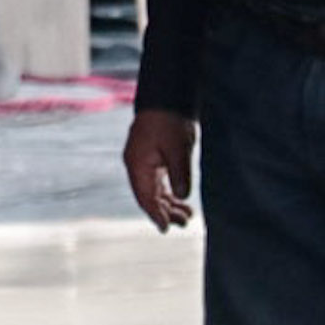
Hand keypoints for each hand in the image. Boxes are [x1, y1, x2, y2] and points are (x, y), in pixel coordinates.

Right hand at [122, 110, 198, 231]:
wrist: (167, 96)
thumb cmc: (170, 120)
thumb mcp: (178, 148)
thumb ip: (180, 173)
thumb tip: (182, 197)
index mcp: (137, 164)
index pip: (145, 197)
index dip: (156, 215)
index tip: (166, 229)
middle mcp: (137, 165)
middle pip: (149, 196)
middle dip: (166, 212)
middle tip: (185, 223)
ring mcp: (144, 161)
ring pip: (154, 190)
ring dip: (169, 203)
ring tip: (187, 215)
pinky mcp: (153, 157)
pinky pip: (158, 182)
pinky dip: (169, 192)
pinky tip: (181, 199)